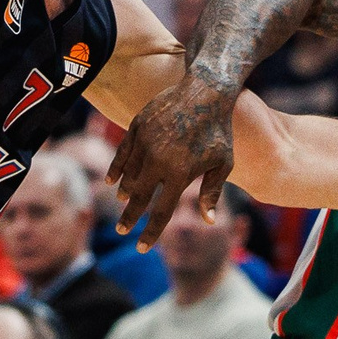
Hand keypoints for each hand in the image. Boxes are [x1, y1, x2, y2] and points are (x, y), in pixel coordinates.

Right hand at [109, 72, 238, 246]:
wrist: (206, 91)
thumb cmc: (219, 131)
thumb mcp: (223, 164)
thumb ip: (212, 193)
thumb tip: (208, 222)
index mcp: (180, 174)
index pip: (161, 212)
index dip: (150, 232)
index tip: (142, 248)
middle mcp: (158, 160)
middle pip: (139, 198)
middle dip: (129, 217)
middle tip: (122, 231)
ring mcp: (145, 143)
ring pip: (129, 175)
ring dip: (127, 192)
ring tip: (124, 202)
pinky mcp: (137, 127)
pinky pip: (123, 154)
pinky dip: (118, 169)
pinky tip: (114, 181)